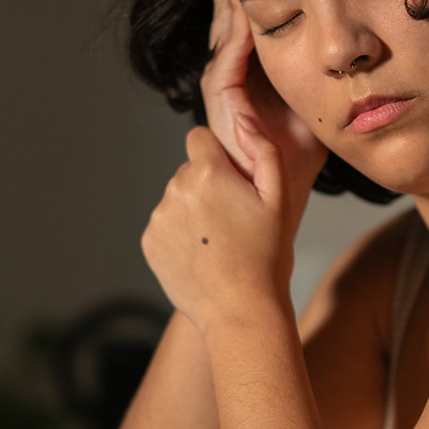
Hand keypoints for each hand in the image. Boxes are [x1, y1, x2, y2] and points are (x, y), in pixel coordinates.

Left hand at [141, 0, 325, 330]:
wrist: (240, 311)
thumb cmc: (266, 255)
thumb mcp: (279, 198)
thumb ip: (263, 149)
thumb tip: (241, 118)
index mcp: (206, 172)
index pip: (199, 138)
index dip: (220, 158)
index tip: (236, 184)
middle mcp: (175, 189)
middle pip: (190, 170)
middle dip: (209, 185)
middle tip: (234, 219)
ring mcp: (158, 217)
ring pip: (177, 197)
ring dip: (195, 210)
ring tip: (221, 241)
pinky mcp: (149, 242)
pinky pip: (166, 224)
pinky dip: (181, 234)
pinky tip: (205, 254)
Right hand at [201, 0, 324, 216]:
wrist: (278, 207)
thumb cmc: (296, 169)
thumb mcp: (316, 114)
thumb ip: (322, 87)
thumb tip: (351, 57)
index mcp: (253, 93)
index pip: (248, 43)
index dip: (251, 11)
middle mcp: (233, 96)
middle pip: (229, 38)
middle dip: (231, 4)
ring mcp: (223, 106)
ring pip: (222, 48)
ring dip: (227, 15)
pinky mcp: (222, 117)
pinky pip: (223, 70)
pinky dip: (232, 41)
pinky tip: (242, 15)